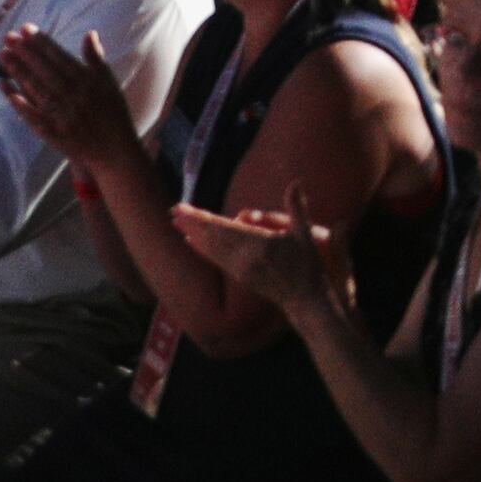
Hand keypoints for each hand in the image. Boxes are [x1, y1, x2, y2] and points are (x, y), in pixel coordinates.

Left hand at [0, 24, 139, 161]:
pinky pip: (34, 115)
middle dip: (25, 52)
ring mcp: (63, 115)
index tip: (26, 29)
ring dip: (18, 71)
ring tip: (3, 56)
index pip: (59, 57)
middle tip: (8, 37)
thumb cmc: (114, 113)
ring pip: (36, 88)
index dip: (41, 42)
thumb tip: (89, 33)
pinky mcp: (55, 133)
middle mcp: (74, 96)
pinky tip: (6, 89)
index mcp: (87, 81)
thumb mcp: (109, 82)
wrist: (115, 151)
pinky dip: (20, 102)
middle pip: (44, 70)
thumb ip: (97, 58)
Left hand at [167, 200, 339, 323]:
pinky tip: (192, 242)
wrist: (304, 300)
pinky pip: (216, 260)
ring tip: (177, 223)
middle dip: (192, 223)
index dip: (202, 218)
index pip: (224, 228)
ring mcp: (240, 270)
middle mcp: (245, 259)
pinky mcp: (240, 277)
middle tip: (173, 211)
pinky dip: (202, 249)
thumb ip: (298, 208)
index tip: (184, 209)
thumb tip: (296, 181)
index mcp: (259, 245)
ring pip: (211, 249)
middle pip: (212, 237)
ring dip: (194, 234)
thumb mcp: (306, 235)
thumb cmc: (307, 266)